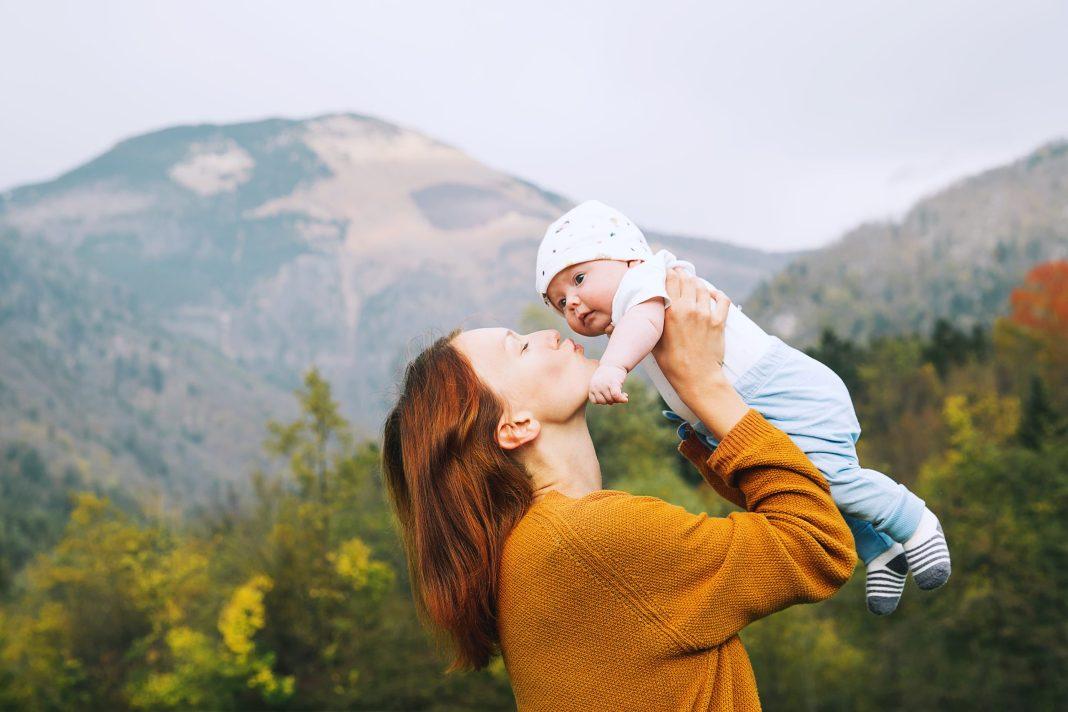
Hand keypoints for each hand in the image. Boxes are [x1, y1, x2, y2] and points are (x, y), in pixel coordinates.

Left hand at [588, 364, 628, 404]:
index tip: (609, 396)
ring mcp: (603, 385)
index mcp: (591, 386)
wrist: (615, 362)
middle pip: (604, 402)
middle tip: (618, 395)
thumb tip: (611, 404)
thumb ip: (604, 394)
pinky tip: (626, 397)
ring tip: (623, 394)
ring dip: (618, 399)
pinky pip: (616, 396)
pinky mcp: (613, 383)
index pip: (595, 401)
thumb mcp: (603, 384)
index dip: (603, 401)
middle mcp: (596, 386)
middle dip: (612, 400)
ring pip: (611, 399)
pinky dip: (621, 399)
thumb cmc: (609, 375)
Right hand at [652, 268, 728, 389]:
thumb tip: (642, 314)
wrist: (696, 378)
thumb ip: (652, 323)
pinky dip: (717, 294)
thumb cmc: (671, 363)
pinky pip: (722, 300)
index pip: (669, 281)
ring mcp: (705, 314)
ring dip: (697, 283)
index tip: (666, 270)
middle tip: (679, 273)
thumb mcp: (654, 341)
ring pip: (702, 287)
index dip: (668, 272)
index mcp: (669, 312)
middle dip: (682, 274)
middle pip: (686, 280)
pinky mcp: (719, 321)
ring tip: (693, 283)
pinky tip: (713, 294)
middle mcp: (687, 308)